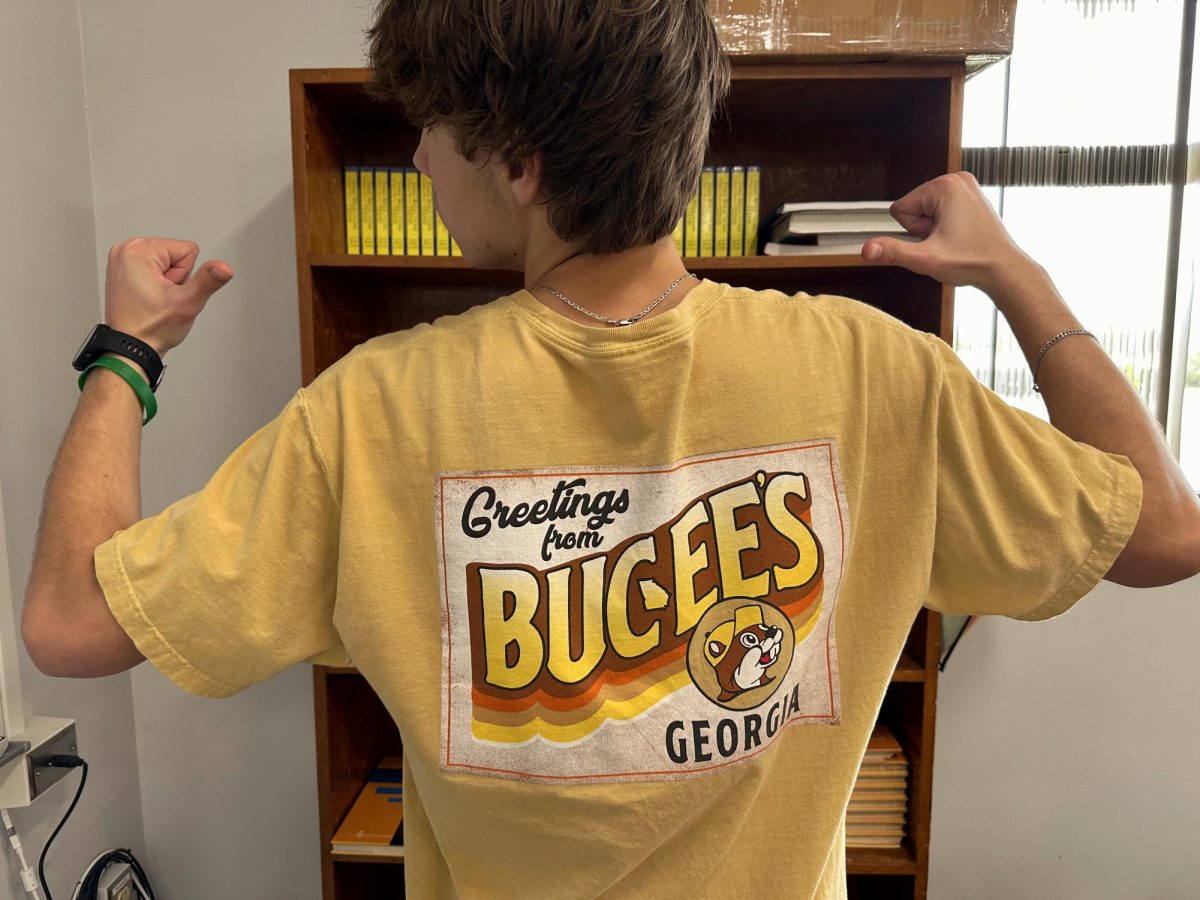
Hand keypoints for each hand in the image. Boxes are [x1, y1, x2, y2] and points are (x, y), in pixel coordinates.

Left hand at [104, 237, 234, 355]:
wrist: (131, 347)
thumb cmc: (150, 328)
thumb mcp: (187, 304)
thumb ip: (207, 281)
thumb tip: (224, 268)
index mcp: (138, 250)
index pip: (188, 250)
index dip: (186, 276)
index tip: (170, 291)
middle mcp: (126, 249)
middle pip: (176, 254)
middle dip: (176, 278)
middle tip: (162, 297)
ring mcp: (121, 259)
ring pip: (166, 262)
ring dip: (166, 282)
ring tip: (154, 299)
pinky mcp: (122, 269)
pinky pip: (153, 268)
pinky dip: (154, 282)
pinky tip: (148, 297)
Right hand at [860, 172, 1037, 294]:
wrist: (1004, 269)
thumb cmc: (973, 262)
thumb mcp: (926, 260)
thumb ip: (893, 252)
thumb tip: (867, 250)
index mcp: (944, 186)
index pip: (899, 209)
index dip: (913, 232)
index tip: (937, 238)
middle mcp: (956, 179)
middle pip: (913, 207)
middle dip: (924, 229)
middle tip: (948, 241)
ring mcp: (965, 185)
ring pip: (926, 209)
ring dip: (935, 228)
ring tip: (956, 239)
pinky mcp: (970, 194)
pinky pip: (941, 209)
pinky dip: (946, 224)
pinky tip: (961, 234)